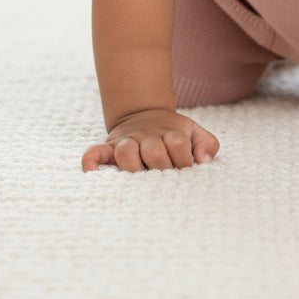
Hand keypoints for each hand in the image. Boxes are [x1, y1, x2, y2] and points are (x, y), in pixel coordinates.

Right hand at [81, 108, 219, 170]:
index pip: (177, 144)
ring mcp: (126, 141)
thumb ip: (207, 144)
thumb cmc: (174, 134)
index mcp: (169, 132)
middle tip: (166, 183)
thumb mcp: (194, 132)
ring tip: (141, 182)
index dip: (184, 160)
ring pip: (126, 151)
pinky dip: (91, 162)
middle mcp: (147, 136)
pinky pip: (94, 152)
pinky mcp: (108, 148)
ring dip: (134, 167)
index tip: (186, 172)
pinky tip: (93, 175)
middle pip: (153, 150)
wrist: (146, 115)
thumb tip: (203, 160)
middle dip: (162, 169)